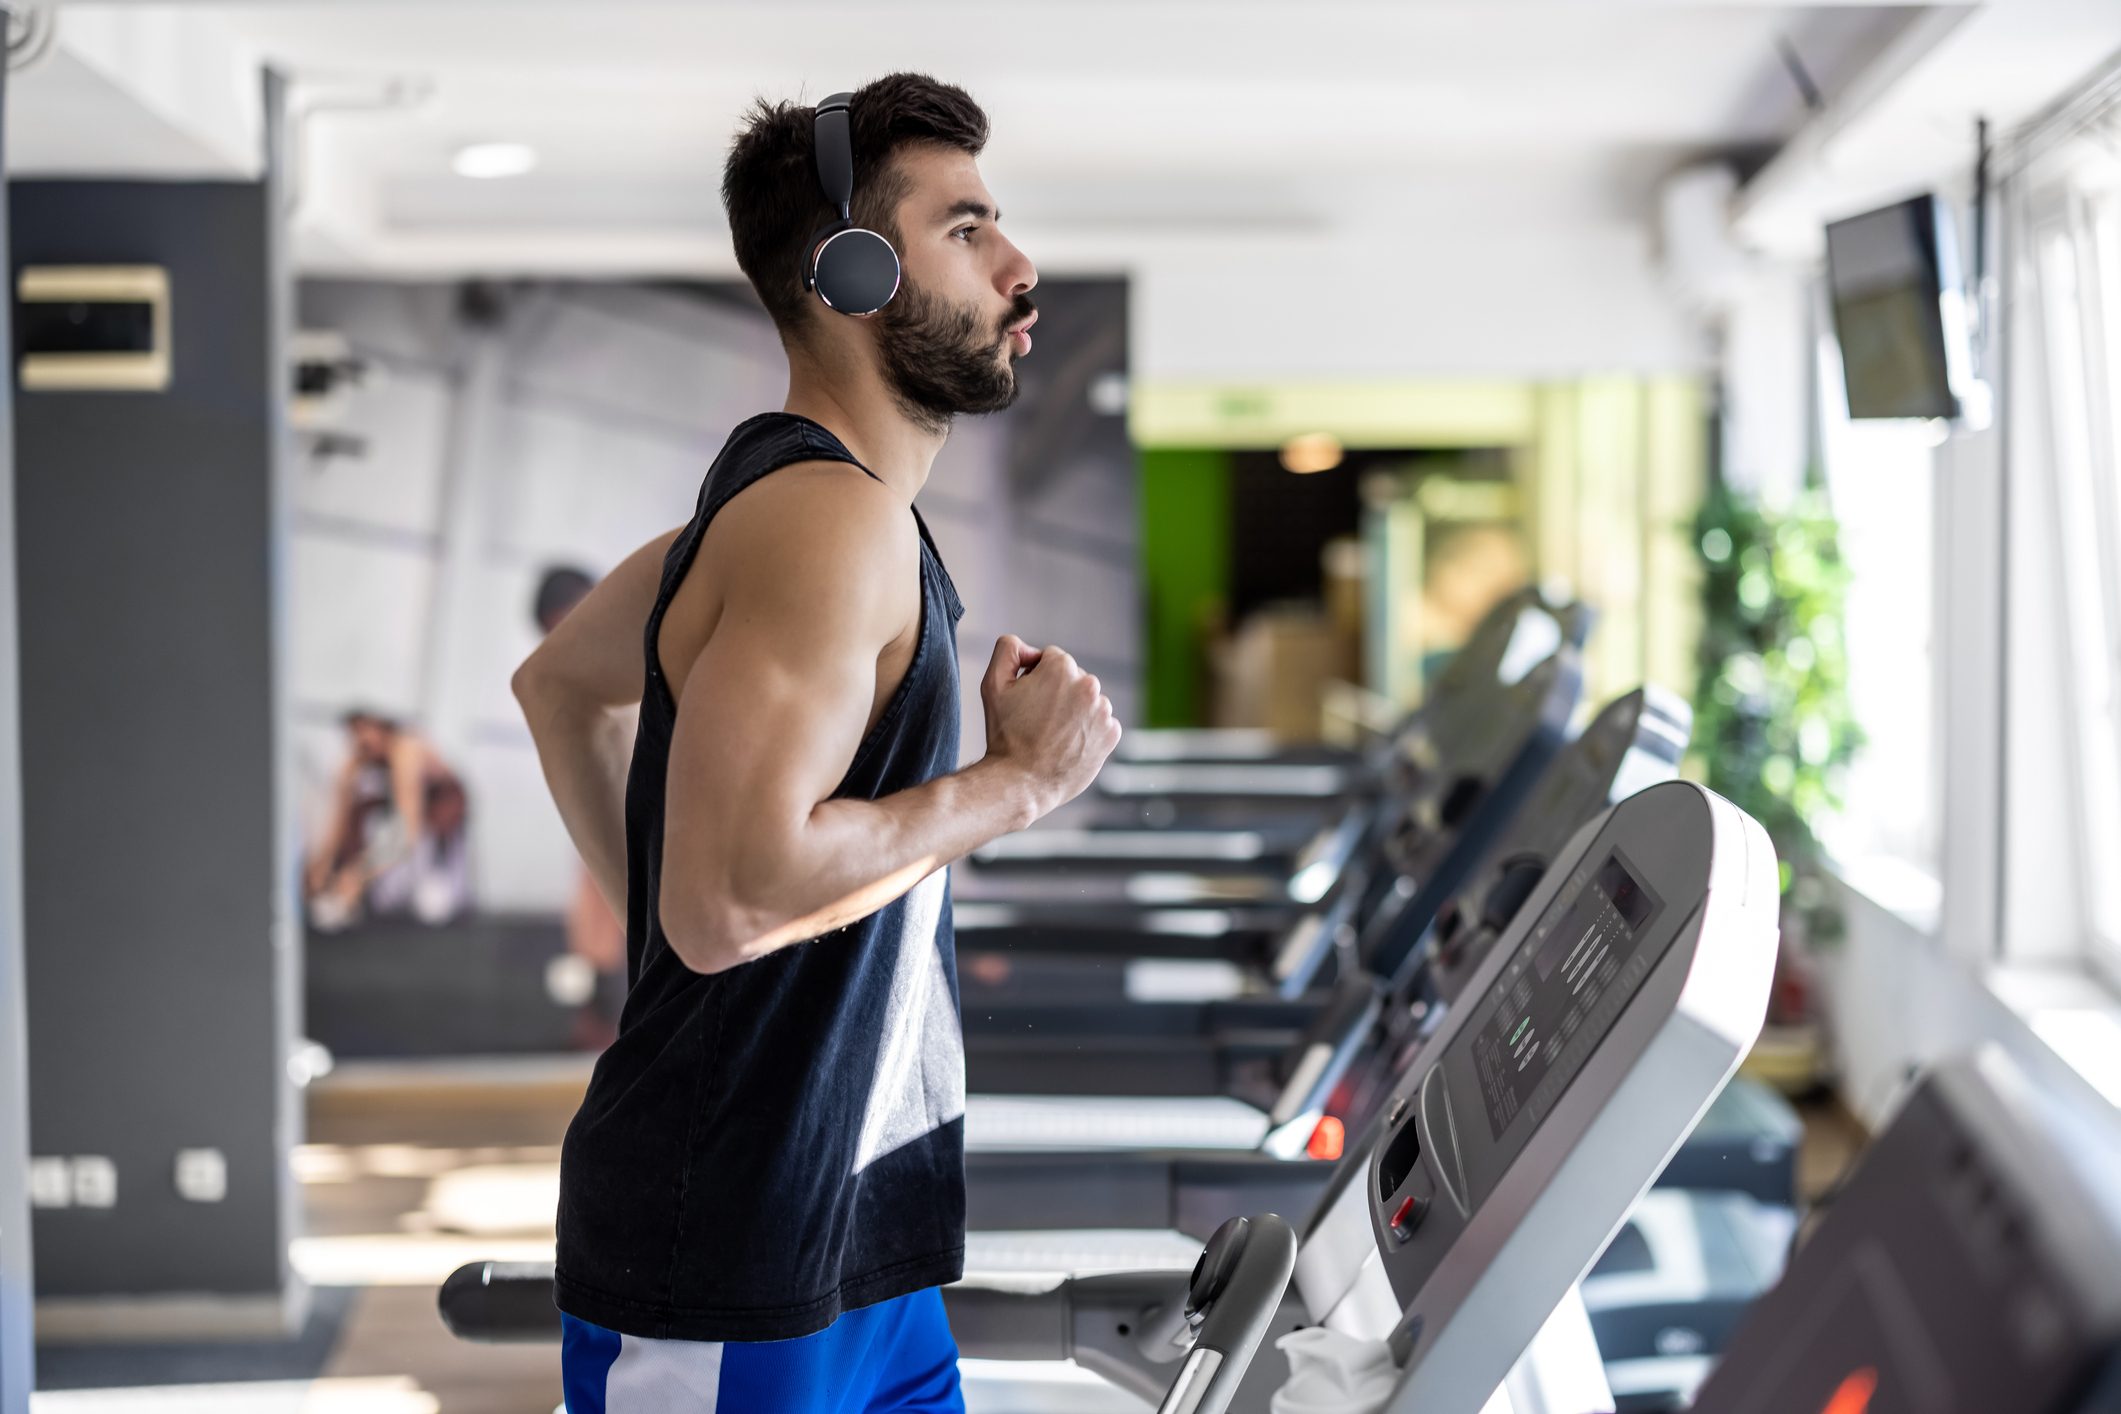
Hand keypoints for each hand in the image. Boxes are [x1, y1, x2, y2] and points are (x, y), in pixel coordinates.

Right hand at [979, 634, 1121, 820]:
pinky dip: (1087, 730)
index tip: (1026, 700)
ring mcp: (1103, 710)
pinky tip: (1067, 744)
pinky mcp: (1112, 734)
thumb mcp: (993, 684)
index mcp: (1062, 667)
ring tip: (1051, 734)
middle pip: (1072, 679)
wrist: (1022, 782)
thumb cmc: (1005, 734)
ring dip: (1073, 711)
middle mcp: (1089, 684)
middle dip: (1056, 693)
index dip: (1034, 677)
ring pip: (1087, 701)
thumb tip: (1030, 648)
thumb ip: (1007, 649)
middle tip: (1036, 720)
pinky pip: (1100, 723)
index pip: (1051, 659)